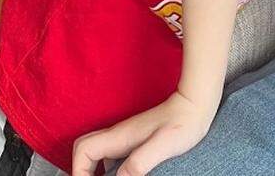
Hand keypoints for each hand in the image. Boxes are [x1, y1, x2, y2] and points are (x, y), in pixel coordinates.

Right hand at [72, 91, 213, 175]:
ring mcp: (127, 137)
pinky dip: (108, 168)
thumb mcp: (162, 146)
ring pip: (98, 153)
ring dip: (94, 169)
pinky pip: (112, 155)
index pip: (83, 150)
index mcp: (120, 137)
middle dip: (82, 169)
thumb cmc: (183, 123)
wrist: (196, 105)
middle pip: (85, 149)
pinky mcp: (136, 140)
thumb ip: (139, 163)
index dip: (78, 170)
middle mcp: (119, 136)